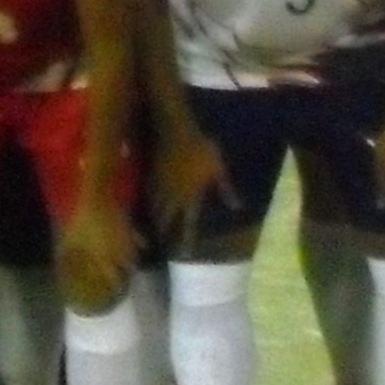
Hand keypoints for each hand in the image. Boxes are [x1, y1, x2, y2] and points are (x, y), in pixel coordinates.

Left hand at [58, 193, 138, 310]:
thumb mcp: (71, 240)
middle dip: (126, 275)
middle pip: (128, 268)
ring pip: (135, 255)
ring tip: (130, 265)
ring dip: (133, 261)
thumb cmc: (82, 222)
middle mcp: (119, 252)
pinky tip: (142, 245)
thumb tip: (60, 268)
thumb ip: (67, 256)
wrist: (97, 200)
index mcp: (104, 258)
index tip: (116, 293)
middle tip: (124, 278)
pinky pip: (139, 238)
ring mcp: (126, 240)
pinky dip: (141, 243)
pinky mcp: (130, 227)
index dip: (116, 287)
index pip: (114, 278)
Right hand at [151, 125, 230, 244]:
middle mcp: (173, 197)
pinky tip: (147, 209)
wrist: (178, 130)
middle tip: (162, 247)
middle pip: (167, 221)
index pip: (188, 224)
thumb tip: (237, 207)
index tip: (184, 254)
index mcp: (190, 197)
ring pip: (155, 210)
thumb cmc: (202, 148)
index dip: (186, 240)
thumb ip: (225, 189)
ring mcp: (160, 186)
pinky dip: (148, 205)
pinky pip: (148, 195)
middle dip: (165, 234)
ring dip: (155, 222)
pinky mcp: (152, 176)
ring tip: (153, 233)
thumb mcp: (218, 168)